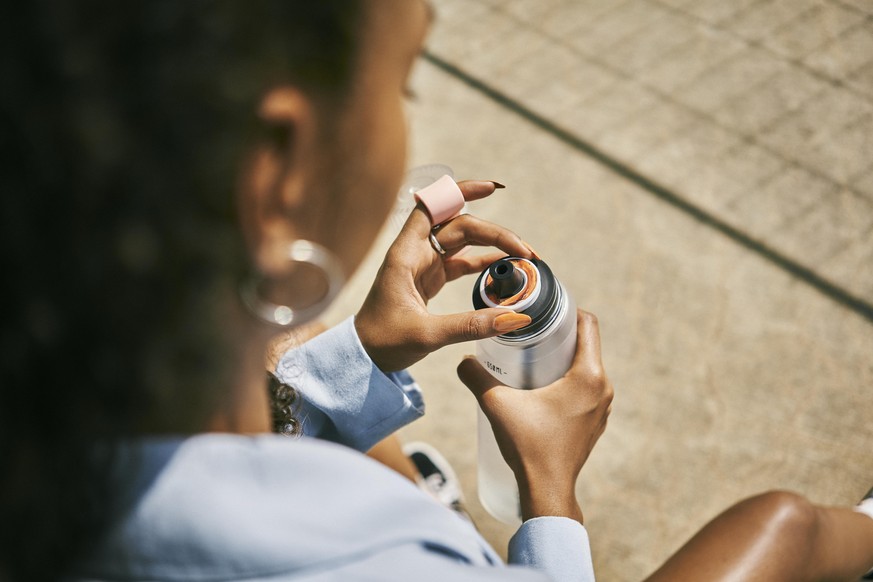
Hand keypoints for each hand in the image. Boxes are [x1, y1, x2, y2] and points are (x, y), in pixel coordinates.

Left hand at [355, 180, 535, 371]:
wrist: (364, 357)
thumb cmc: (383, 341)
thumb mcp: (427, 335)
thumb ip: (470, 325)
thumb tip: (515, 319)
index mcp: (406, 254)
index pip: (434, 207)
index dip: (462, 191)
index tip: (493, 189)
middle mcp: (415, 252)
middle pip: (460, 226)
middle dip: (495, 234)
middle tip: (527, 252)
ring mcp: (424, 265)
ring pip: (464, 242)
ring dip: (493, 246)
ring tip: (524, 257)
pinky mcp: (430, 279)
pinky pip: (462, 263)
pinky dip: (484, 264)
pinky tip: (506, 269)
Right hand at [457, 310, 612, 523]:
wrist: (547, 491)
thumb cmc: (528, 447)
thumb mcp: (497, 405)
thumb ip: (475, 376)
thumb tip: (462, 358)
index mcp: (589, 376)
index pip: (588, 325)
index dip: (568, 309)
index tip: (546, 306)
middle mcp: (603, 388)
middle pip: (586, 344)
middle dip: (560, 333)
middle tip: (531, 330)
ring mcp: (602, 407)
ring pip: (586, 367)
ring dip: (565, 358)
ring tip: (534, 355)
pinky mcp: (595, 422)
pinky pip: (586, 388)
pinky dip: (569, 379)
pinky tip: (543, 384)